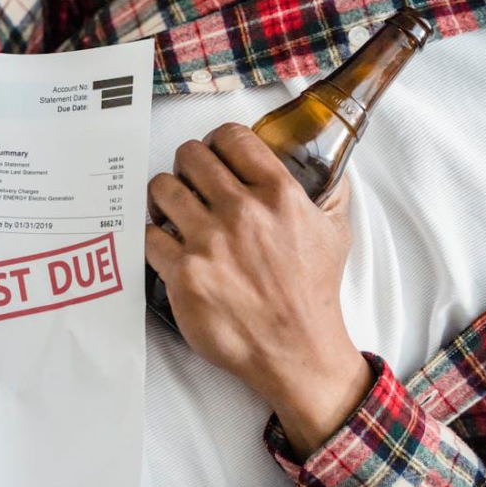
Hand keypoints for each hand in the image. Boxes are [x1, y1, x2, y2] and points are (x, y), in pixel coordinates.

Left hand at [145, 123, 372, 459]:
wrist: (296, 349)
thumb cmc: (314, 294)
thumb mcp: (336, 232)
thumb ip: (330, 192)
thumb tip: (328, 165)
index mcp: (277, 195)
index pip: (231, 137)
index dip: (217, 141)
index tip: (214, 154)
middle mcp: (241, 212)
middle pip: (190, 156)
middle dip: (187, 165)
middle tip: (189, 181)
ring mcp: (208, 243)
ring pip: (162, 188)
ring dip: (164, 195)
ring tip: (171, 208)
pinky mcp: (183, 274)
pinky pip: (149, 235)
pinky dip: (154, 236)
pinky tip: (166, 244)